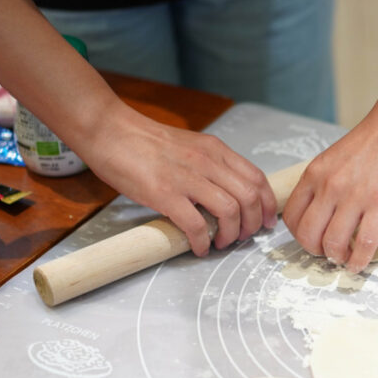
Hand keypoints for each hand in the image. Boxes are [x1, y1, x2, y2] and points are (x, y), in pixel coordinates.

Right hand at [79, 103, 276, 255]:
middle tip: (244, 237)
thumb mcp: (190, 146)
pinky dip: (202, 241)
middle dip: (253, 224)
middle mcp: (207, 161)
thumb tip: (229, 194)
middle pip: (250, 197)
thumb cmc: (146, 142)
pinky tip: (198, 247)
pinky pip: (196, 224)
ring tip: (221, 242)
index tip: (267, 222)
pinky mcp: (164, 193)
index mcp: (216, 150)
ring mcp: (186, 177)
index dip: (268, 205)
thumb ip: (212, 166)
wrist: (109, 130)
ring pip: (230, 211)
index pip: (257, 178)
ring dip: (231, 234)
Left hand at [282, 91, 377, 273]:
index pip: (293, 216)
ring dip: (338, 259)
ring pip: (334, 244)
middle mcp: (330, 187)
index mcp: (316, 173)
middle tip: (328, 254)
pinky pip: (365, 244)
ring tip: (346, 259)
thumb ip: (327, 181)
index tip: (313, 240)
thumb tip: (325, 210)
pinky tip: (361, 264)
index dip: (300, 236)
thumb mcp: (337, 156)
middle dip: (316, 252)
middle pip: (308, 235)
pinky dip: (360, 261)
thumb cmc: (377, 137)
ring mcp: (355, 197)